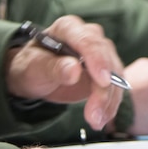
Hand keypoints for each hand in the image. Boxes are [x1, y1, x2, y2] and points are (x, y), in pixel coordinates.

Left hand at [5, 15, 124, 129]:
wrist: (36, 75)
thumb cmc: (32, 66)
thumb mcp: (34, 68)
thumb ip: (53, 68)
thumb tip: (74, 70)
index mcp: (67, 28)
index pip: (87, 40)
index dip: (97, 59)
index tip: (102, 81)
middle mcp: (88, 36)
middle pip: (105, 58)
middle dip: (103, 89)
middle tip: (94, 115)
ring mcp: (100, 52)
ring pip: (114, 74)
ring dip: (108, 100)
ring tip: (95, 121)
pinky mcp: (106, 70)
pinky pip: (115, 86)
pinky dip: (110, 104)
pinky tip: (101, 118)